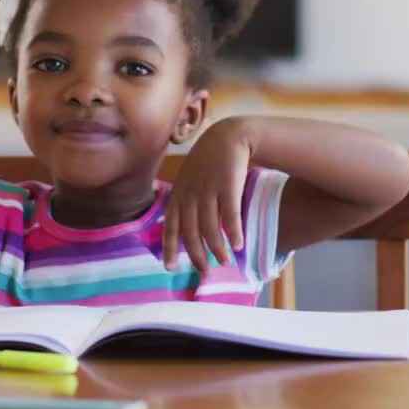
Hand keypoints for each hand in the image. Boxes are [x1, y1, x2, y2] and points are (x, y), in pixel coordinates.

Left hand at [162, 117, 251, 273]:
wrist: (228, 137)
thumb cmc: (209, 162)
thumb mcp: (190, 180)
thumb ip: (186, 202)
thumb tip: (186, 231)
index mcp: (179, 194)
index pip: (170, 226)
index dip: (169, 248)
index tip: (170, 268)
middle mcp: (190, 194)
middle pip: (191, 232)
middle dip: (197, 255)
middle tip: (205, 272)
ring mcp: (208, 190)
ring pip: (210, 228)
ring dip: (217, 248)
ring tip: (225, 261)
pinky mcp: (228, 186)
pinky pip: (230, 216)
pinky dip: (233, 232)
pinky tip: (238, 244)